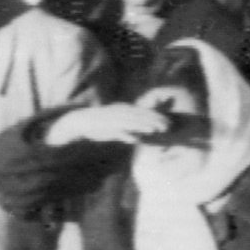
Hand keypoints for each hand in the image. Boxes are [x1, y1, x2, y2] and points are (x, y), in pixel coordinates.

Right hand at [45, 103, 170, 146]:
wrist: (81, 121)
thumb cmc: (100, 124)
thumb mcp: (116, 124)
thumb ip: (128, 130)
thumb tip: (137, 137)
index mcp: (125, 110)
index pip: (144, 112)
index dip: (157, 117)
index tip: (168, 122)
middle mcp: (122, 112)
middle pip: (142, 116)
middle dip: (155, 121)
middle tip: (168, 126)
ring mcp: (115, 119)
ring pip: (132, 122)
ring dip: (144, 126)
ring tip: (156, 130)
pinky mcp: (107, 127)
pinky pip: (119, 131)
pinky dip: (127, 134)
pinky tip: (135, 139)